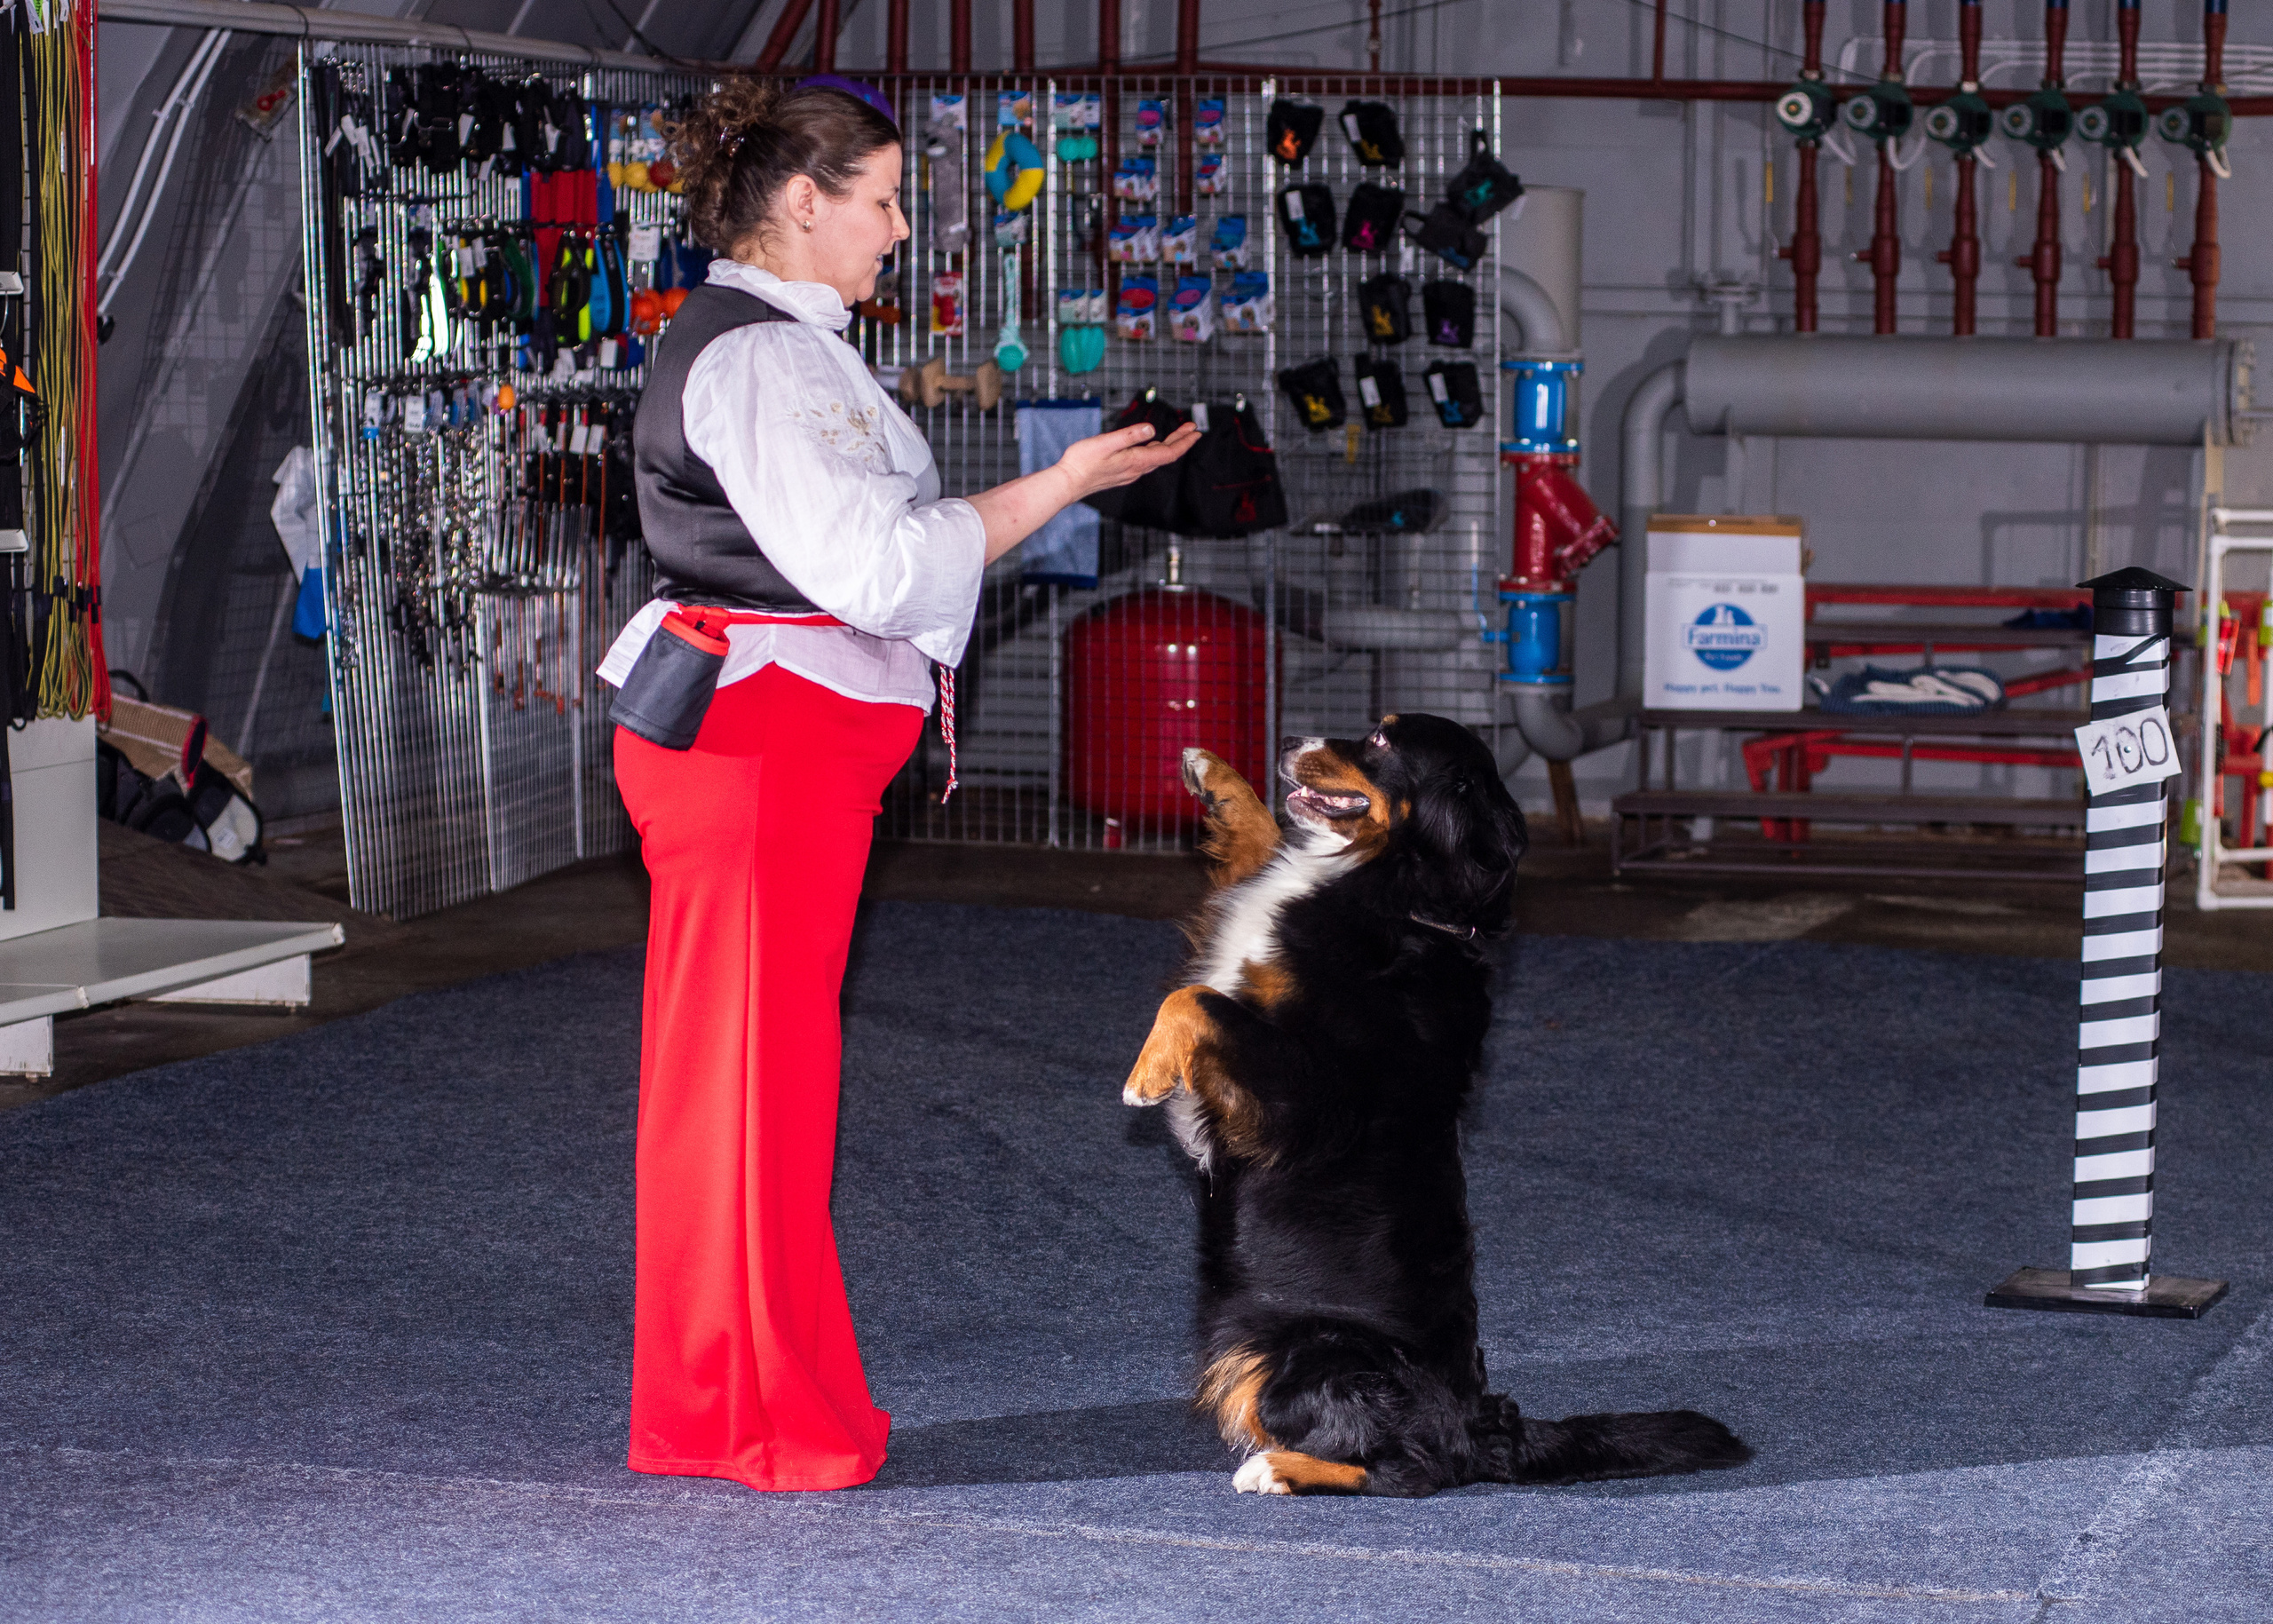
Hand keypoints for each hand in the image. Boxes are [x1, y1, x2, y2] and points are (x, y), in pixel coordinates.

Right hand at [1055, 420, 1202, 500]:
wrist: (1067, 483)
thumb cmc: (1082, 462)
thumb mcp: (1105, 443)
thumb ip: (1129, 436)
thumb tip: (1152, 429)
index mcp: (1136, 461)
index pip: (1168, 452)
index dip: (1184, 442)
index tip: (1195, 431)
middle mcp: (1136, 469)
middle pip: (1165, 455)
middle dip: (1181, 441)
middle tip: (1192, 429)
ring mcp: (1129, 473)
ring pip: (1156, 458)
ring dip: (1169, 446)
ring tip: (1178, 434)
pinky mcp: (1122, 473)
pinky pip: (1145, 461)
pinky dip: (1155, 451)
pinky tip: (1152, 446)